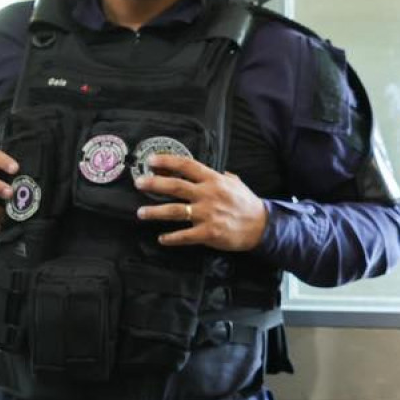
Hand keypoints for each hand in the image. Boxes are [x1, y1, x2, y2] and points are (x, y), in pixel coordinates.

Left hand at [133, 154, 269, 251]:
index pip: (187, 165)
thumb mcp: (235, 183)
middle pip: (176, 186)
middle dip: (154, 184)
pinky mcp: (208, 232)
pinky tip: (161, 239)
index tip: (151, 161)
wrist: (261, 226)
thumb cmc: (247, 204)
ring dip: (155, 212)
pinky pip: (185, 235)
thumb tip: (210, 171)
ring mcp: (207, 214)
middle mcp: (208, 194)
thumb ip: (220, 176)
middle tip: (139, 183)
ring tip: (141, 213)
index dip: (167, 161)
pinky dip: (171, 238)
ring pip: (175, 211)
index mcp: (213, 180)